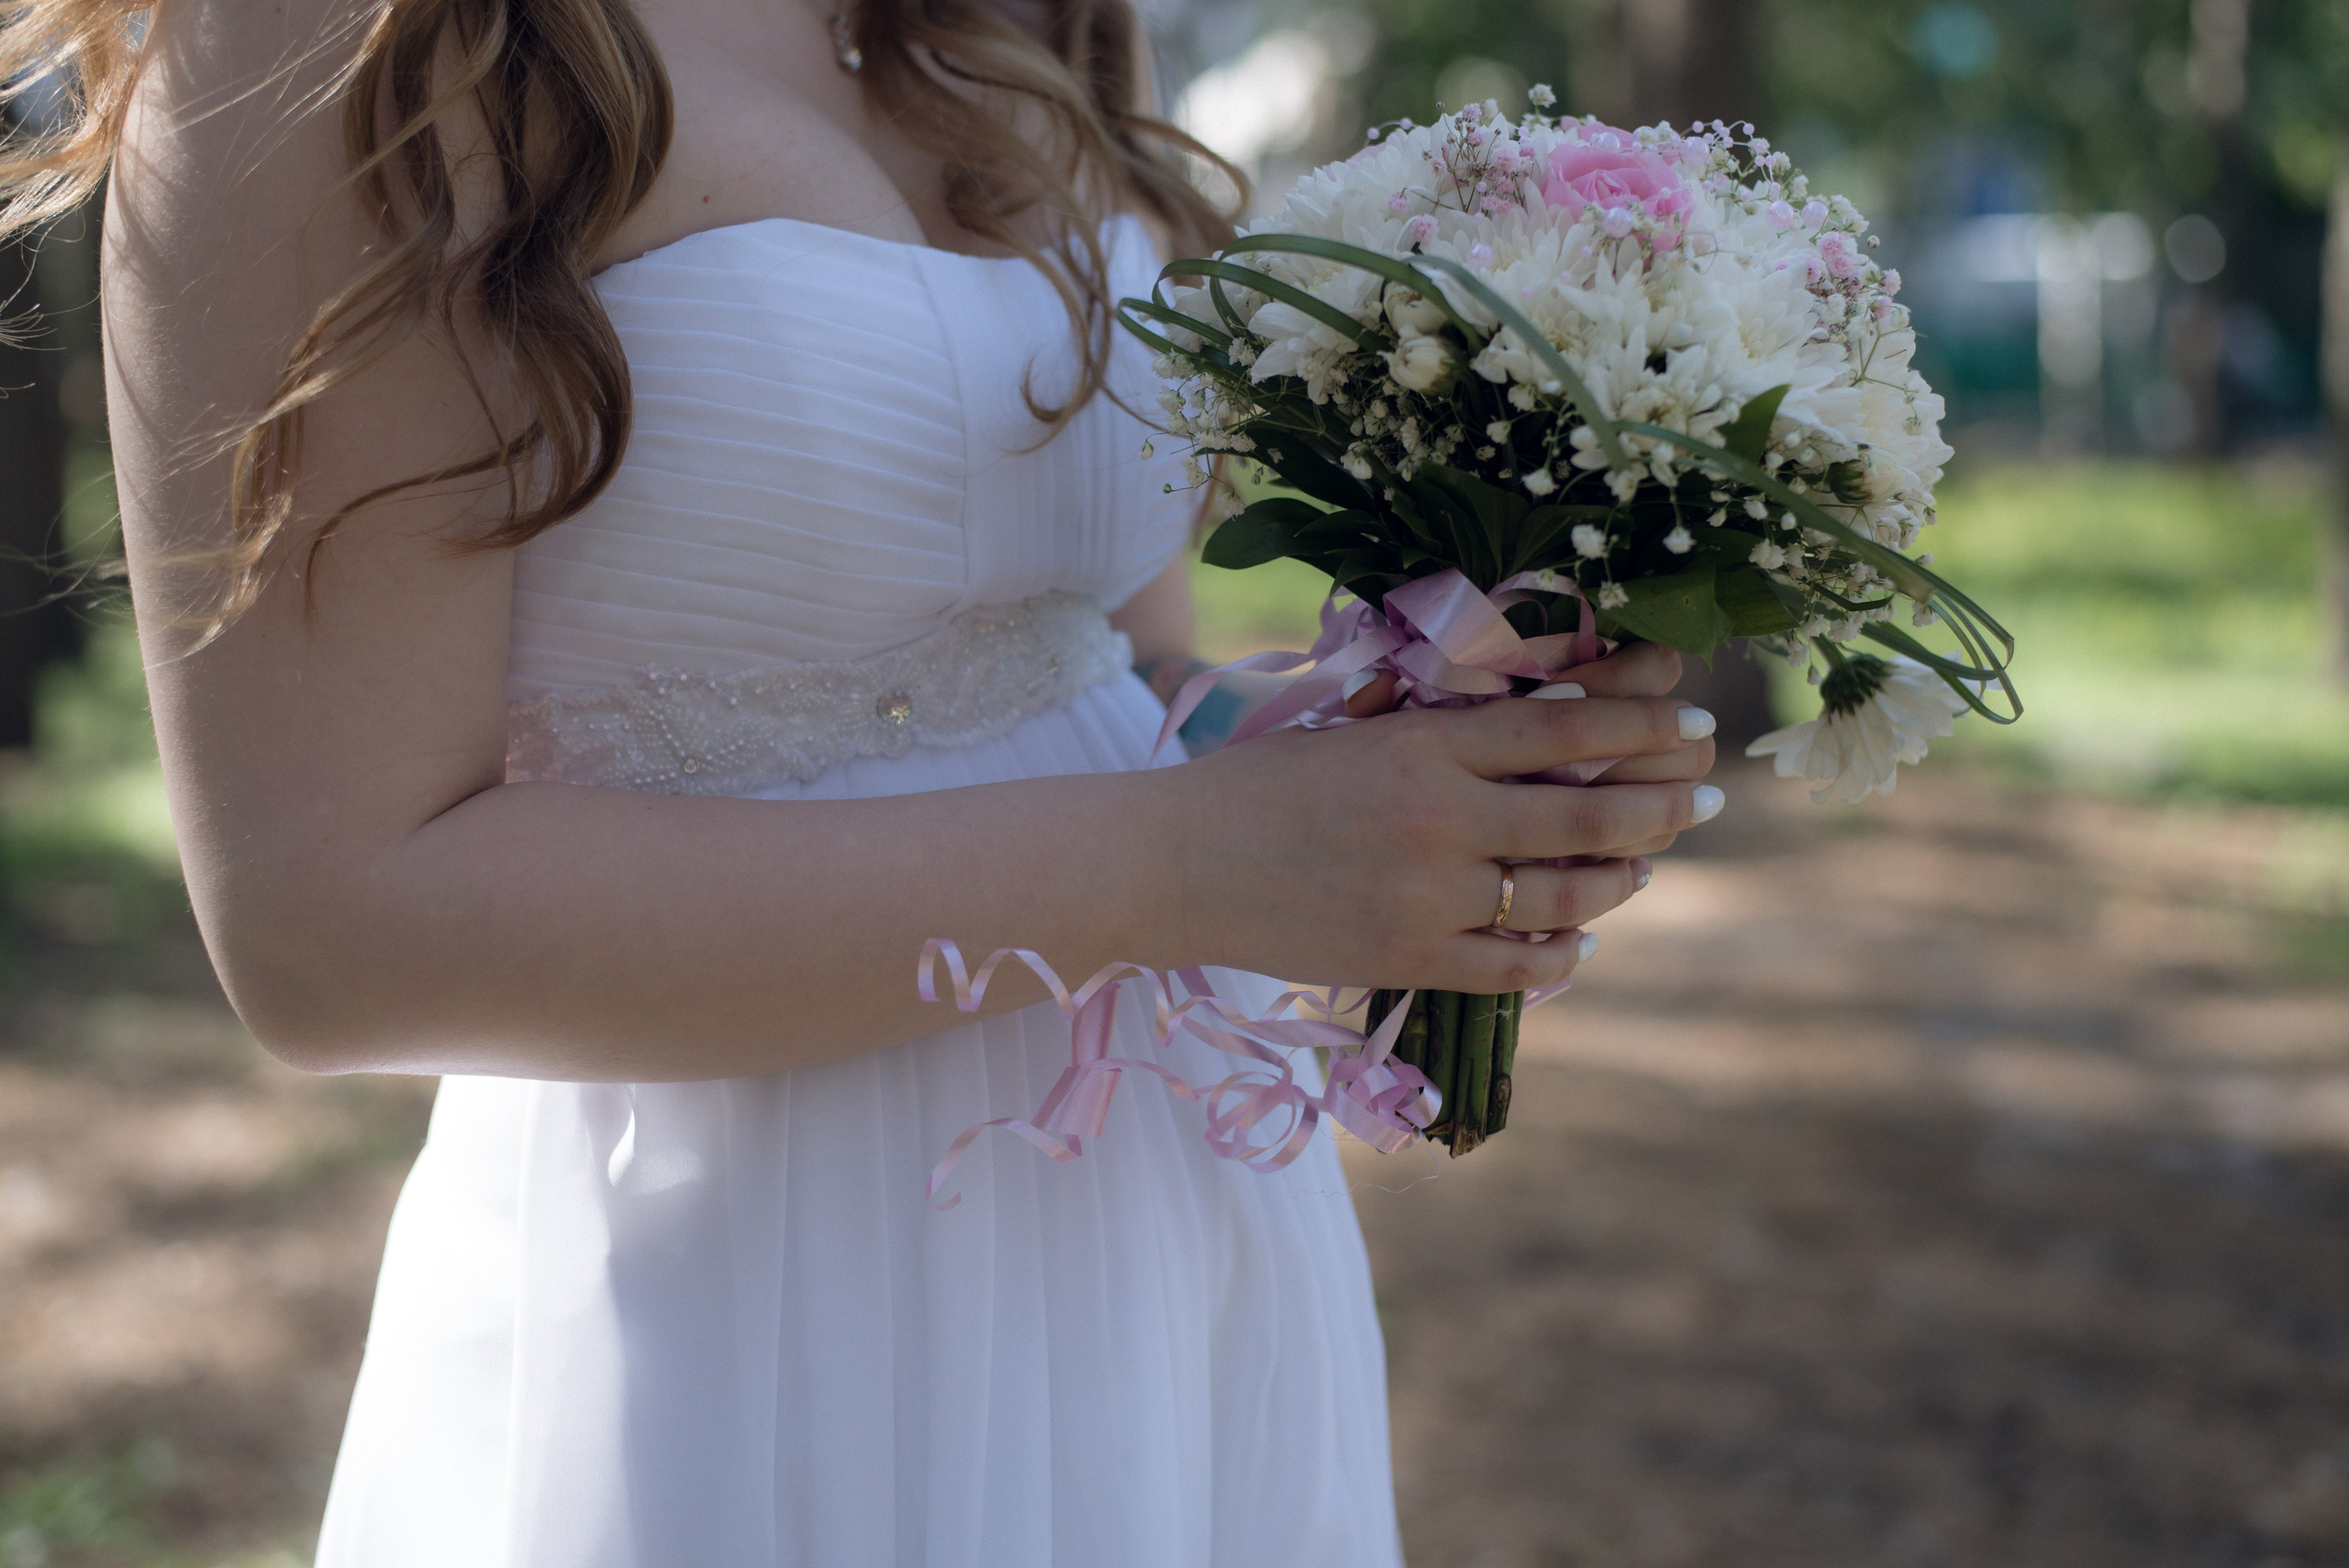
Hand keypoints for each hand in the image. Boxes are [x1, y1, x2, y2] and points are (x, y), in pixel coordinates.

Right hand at [1162, 641, 1721, 994]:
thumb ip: (1437, 730)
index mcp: (1420, 744)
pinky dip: (1565, 953)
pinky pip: (1519, 967)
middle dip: (1663, 800)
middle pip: (1587, 808)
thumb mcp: (1350, 732)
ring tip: (1647, 863)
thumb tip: (1538, 725)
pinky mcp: (1409, 960)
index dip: (1641, 716)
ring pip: (1566, 891)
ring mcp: (1427, 896)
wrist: (1173, 866)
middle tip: (1706, 792)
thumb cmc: (1254, 786)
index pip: (1561, 723)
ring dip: (1625, 875)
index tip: (1691, 714)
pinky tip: (1584, 938)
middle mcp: (1437, 818)